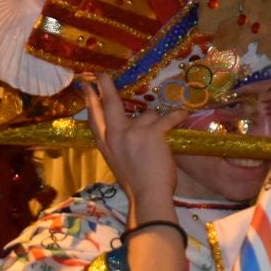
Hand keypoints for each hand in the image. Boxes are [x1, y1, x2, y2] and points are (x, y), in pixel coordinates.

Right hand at [81, 75, 187, 218]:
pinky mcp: (152, 133)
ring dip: (157, 123)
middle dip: (105, 85)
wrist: (148, 196)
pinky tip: (183, 115)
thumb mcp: (115, 160)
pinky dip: (177, 117)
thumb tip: (124, 126)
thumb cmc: (135, 182)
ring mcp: (132, 132)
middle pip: (109, 104)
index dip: (90, 99)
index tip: (87, 84)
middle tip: (102, 74)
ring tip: (162, 138)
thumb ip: (116, 142)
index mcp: (105, 144)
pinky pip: (167, 118)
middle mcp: (115, 135)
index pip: (93, 117)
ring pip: (148, 114)